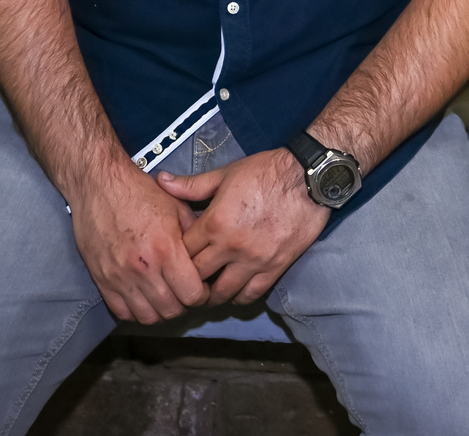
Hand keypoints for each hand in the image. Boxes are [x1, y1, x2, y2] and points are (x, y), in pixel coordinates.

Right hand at [68, 163, 209, 324]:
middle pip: (172, 310)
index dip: (202, 294)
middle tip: (184, 292)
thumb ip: (194, 235)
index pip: (192, 294)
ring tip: (165, 296)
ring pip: (148, 317)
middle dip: (184, 304)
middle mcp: (143, 268)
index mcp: (166, 249)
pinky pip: (122, 312)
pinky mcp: (102, 280)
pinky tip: (144, 297)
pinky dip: (136, 311)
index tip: (201, 286)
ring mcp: (120, 277)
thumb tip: (208, 256)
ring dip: (161, 311)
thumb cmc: (139, 193)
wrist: (99, 184)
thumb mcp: (176, 207)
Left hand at [157, 148, 328, 304]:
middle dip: (189, 278)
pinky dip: (239, 297)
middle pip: (197, 277)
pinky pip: (251, 295)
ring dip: (212, 293)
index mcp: (214, 223)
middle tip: (187, 278)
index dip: (176, 256)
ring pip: (222, 293)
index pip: (183, 253)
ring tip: (208, 289)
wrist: (307, 177)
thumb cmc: (265, 172)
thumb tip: (161, 181)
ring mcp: (254, 261)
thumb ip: (191, 185)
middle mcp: (230, 247)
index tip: (176, 257)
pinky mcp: (275, 268)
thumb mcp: (225, 174)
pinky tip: (234, 290)